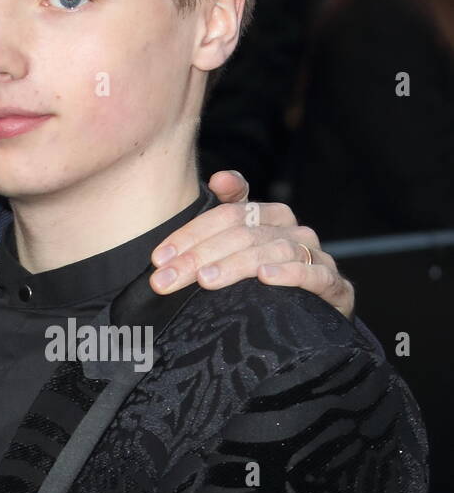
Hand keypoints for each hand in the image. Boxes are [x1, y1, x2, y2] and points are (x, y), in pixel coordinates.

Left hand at [148, 170, 354, 317]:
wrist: (317, 314)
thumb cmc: (266, 275)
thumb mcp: (238, 245)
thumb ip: (225, 211)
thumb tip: (220, 178)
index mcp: (268, 215)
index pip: (225, 215)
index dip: (189, 234)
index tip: (159, 257)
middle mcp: (292, 231)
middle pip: (241, 234)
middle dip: (198, 257)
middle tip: (167, 278)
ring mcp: (315, 256)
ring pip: (272, 251)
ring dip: (235, 265)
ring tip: (206, 279)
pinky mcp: (334, 285)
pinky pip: (315, 273)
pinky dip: (290, 273)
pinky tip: (265, 277)